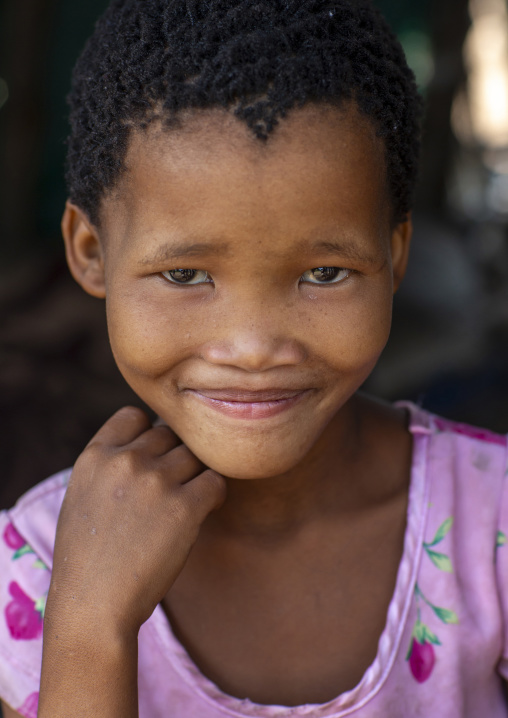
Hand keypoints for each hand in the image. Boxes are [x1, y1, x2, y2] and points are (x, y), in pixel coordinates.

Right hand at [45, 406, 225, 636]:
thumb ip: (110, 466)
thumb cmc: (88, 559)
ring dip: (196, 475)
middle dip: (174, 457)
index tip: (152, 460)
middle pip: (169, 435)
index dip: (148, 434)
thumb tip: (148, 442)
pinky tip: (203, 512)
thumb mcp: (82, 497)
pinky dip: (214, 495)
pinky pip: (216, 481)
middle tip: (173, 488)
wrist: (92, 606)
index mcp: (95, 456)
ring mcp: (156, 481)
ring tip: (187, 503)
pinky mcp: (184, 507)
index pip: (134, 415)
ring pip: (195, 456)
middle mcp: (125, 460)